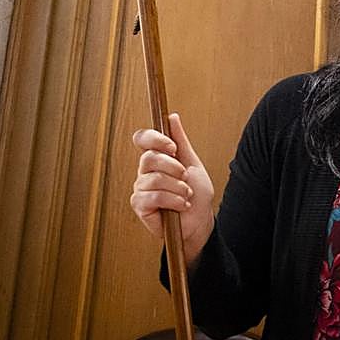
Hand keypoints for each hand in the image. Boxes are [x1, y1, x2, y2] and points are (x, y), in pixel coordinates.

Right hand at [131, 112, 214, 259]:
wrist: (200, 222)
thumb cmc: (197, 194)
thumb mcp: (193, 163)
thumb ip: (181, 141)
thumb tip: (172, 117)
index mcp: (157, 158)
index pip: (143, 138)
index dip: (154, 138)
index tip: (172, 147)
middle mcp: (145, 171)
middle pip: (149, 158)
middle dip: (173, 167)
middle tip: (185, 177)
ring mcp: (141, 188)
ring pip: (153, 179)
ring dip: (177, 187)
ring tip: (186, 195)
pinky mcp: (140, 205)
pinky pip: (152, 196)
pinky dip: (172, 200)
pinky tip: (180, 205)